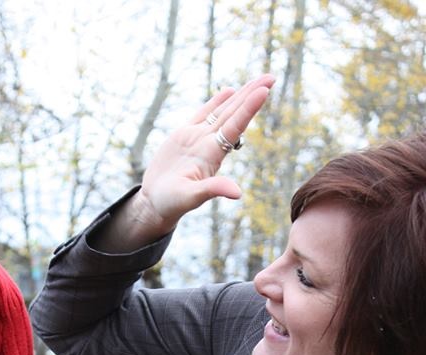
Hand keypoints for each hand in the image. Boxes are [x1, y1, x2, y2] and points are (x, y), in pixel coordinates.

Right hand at [109, 74, 274, 248]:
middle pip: (234, 114)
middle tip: (272, 77)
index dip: (248, 109)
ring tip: (259, 80)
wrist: (155, 202)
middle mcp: (209, 143)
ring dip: (240, 95)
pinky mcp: (184, 135)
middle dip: (251, 95)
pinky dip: (216, 102)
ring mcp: (197, 138)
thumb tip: (237, 193)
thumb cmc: (172, 203)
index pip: (234, 127)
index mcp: (212, 155)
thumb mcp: (190, 197)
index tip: (264, 91)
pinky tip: (230, 91)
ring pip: (222, 111)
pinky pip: (203, 114)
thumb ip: (212, 190)